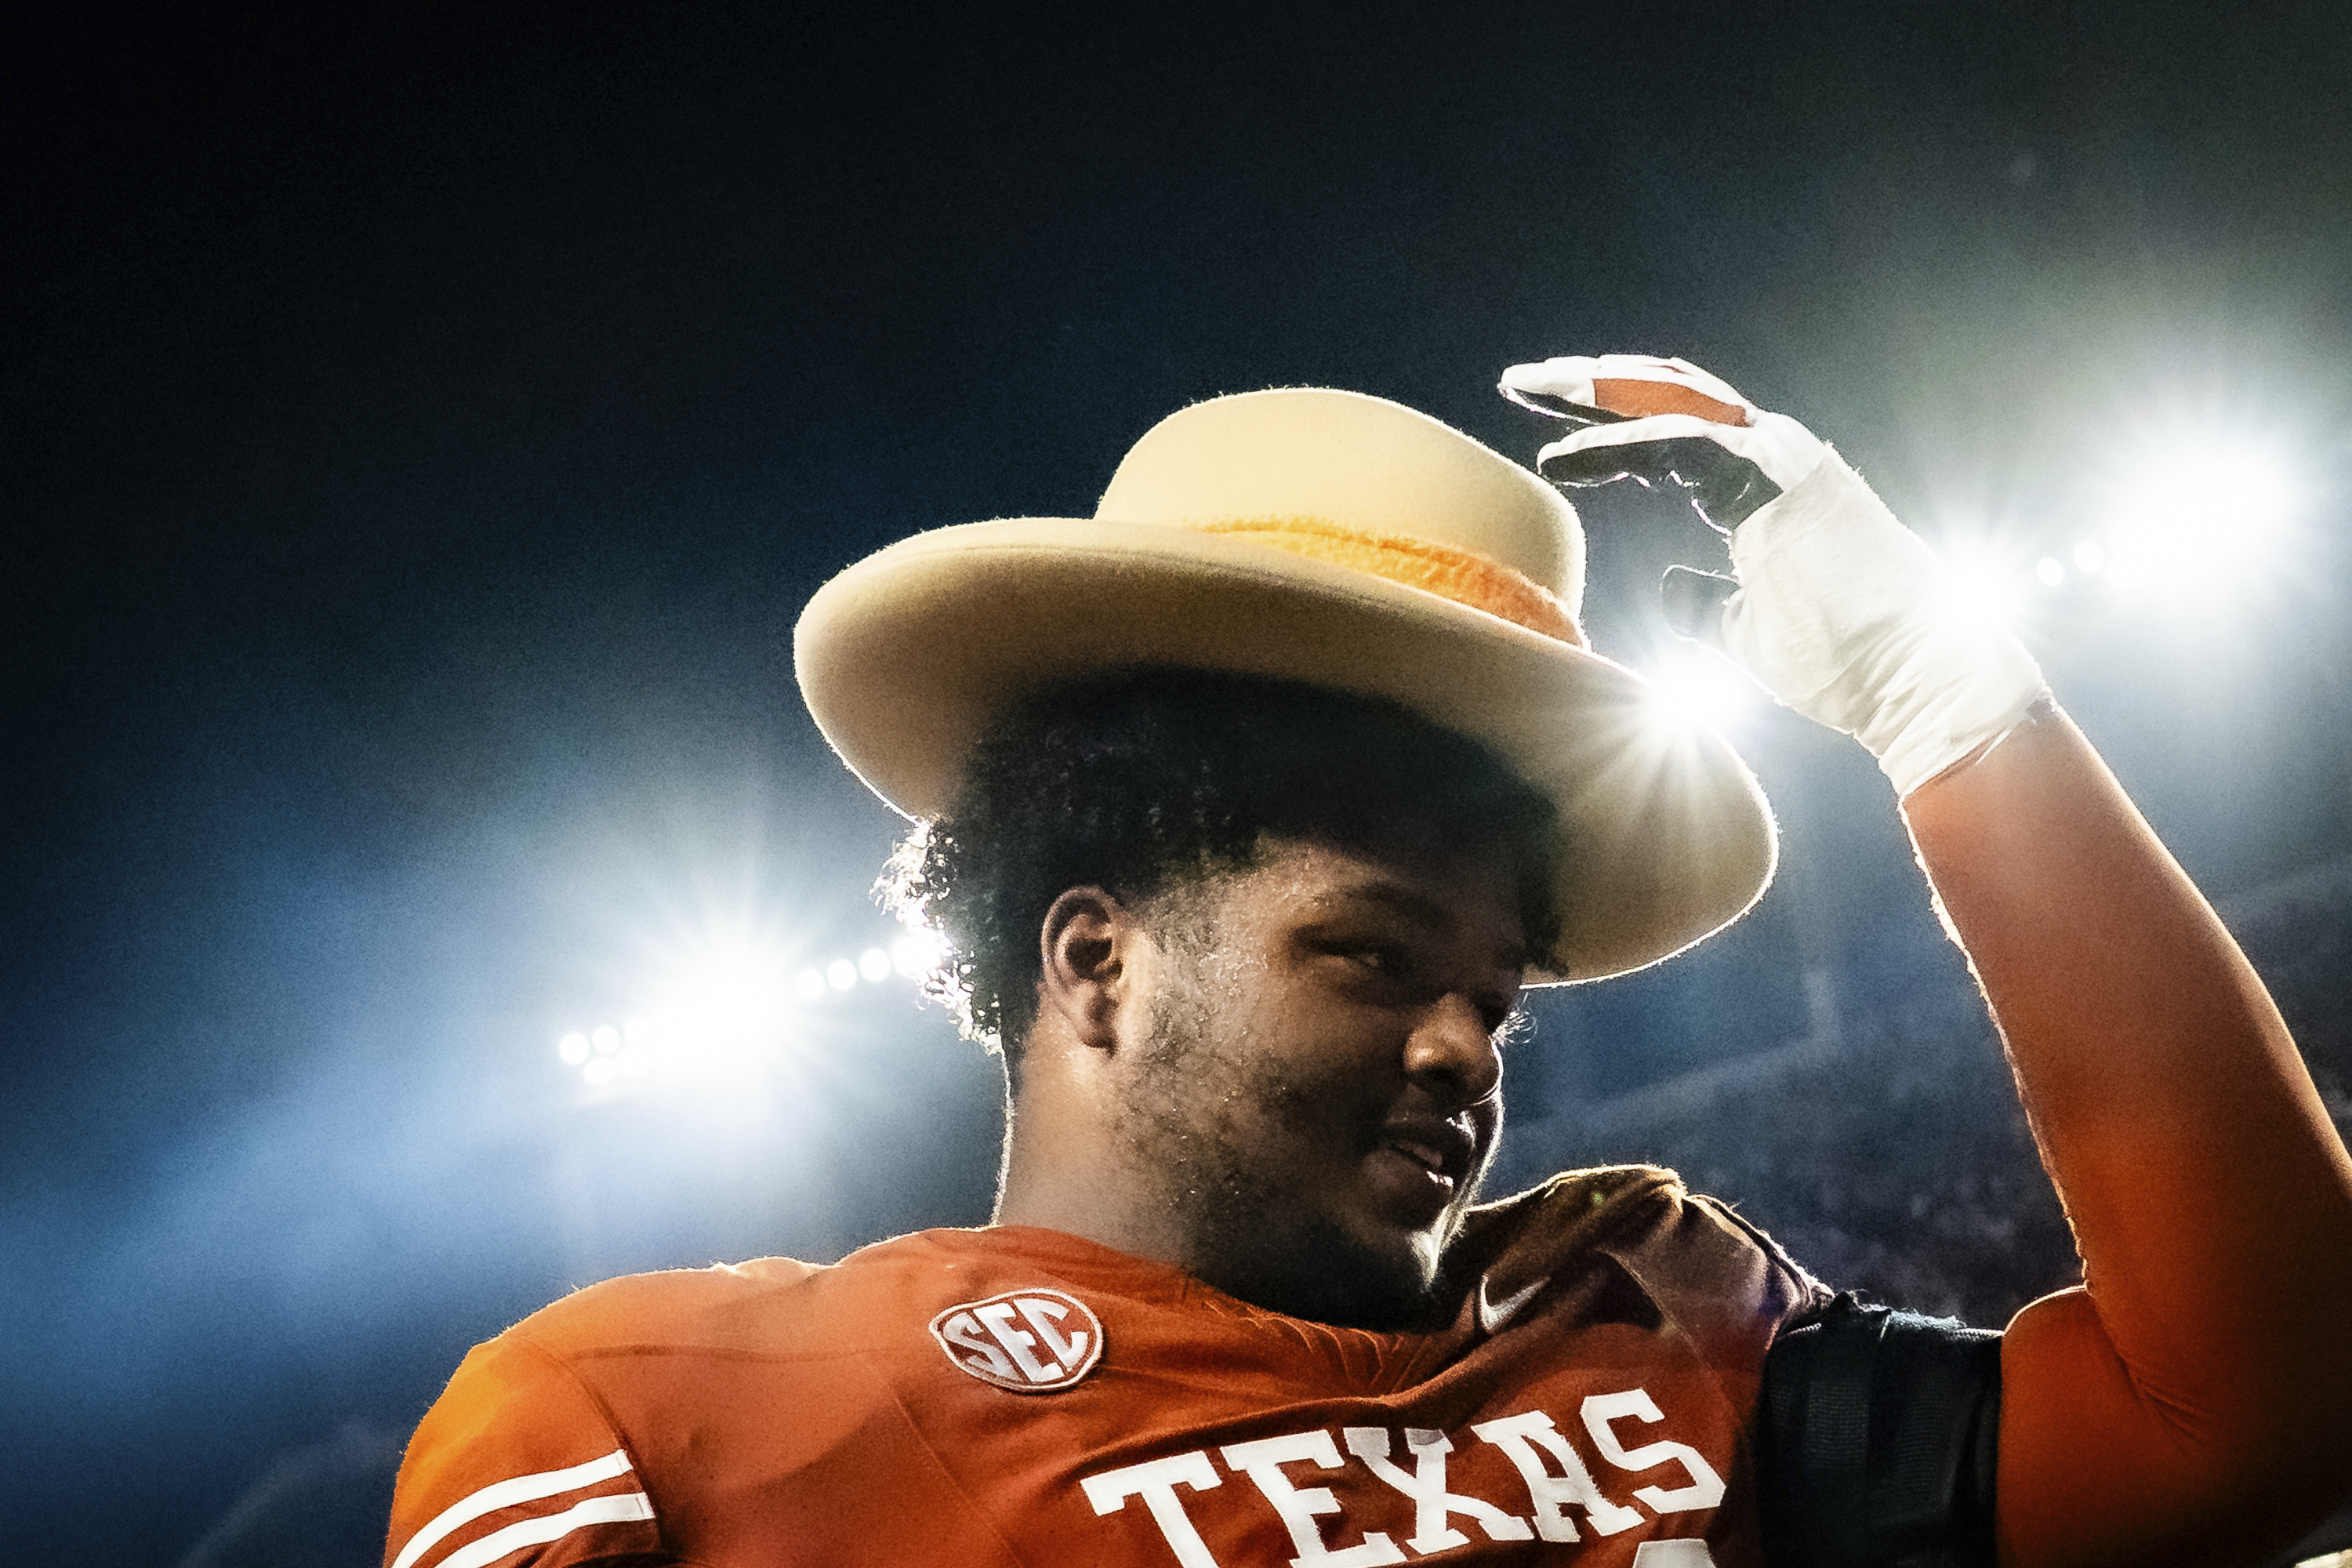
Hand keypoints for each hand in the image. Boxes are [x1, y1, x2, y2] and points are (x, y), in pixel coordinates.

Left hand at [1499, 353, 2045, 795]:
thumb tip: (1666, 586)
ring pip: (1669, 399)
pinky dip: (1616, 446)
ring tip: (1529, 386)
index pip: (1673, 435)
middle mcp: (1773, 456)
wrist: (1915, 678)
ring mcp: (1780, 459)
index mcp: (1764, 485)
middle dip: (1591, 386)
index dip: (1607, 430)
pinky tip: (1560, 459)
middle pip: (1666, 398)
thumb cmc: (1844, 662)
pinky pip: (1679, 443)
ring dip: (1594, 392)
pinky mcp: (1778, 477)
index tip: (1547, 441)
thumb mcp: (1745, 629)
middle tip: (1521, 380)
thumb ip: (1701, 599)